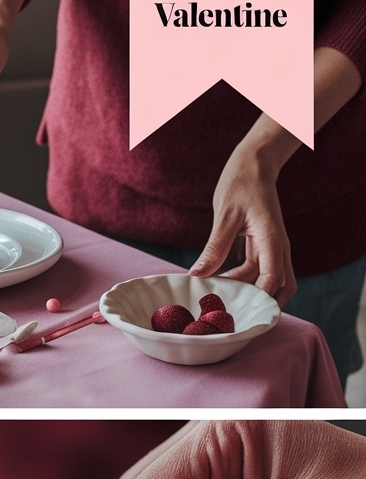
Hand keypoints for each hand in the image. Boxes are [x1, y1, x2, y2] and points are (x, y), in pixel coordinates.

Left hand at [190, 137, 297, 307]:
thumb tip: (197, 275)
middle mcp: (279, 247)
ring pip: (269, 282)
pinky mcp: (264, 247)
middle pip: (282, 287)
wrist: (254, 164)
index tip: (238, 310)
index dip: (259, 298)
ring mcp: (273, 248)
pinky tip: (221, 283)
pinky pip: (258, 272)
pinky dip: (243, 282)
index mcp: (273, 239)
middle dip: (264, 304)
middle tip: (234, 314)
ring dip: (249, 293)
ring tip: (221, 298)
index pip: (273, 278)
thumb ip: (214, 247)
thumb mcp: (225, 215)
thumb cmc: (241, 183)